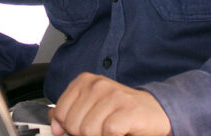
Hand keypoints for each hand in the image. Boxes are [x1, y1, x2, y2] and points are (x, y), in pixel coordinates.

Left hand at [48, 73, 171, 135]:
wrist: (155, 112)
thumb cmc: (121, 112)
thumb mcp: (91, 107)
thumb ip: (70, 113)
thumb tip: (55, 126)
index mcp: (84, 81)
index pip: (60, 112)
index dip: (68, 127)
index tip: (79, 130)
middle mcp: (98, 85)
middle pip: (73, 124)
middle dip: (84, 134)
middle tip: (100, 131)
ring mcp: (113, 96)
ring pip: (89, 130)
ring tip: (110, 131)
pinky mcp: (128, 110)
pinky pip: (108, 132)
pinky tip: (119, 132)